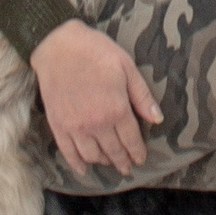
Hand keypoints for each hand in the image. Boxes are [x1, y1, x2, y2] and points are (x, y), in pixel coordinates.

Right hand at [30, 20, 163, 175]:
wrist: (58, 46)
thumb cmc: (95, 51)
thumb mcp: (126, 66)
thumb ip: (141, 95)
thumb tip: (157, 119)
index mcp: (117, 109)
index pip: (131, 140)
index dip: (137, 152)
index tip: (140, 159)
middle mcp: (97, 124)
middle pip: (113, 151)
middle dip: (122, 162)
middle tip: (127, 168)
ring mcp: (75, 127)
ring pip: (92, 155)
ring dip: (103, 162)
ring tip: (109, 162)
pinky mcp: (58, 125)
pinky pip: (68, 153)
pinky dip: (77, 164)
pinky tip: (83, 169)